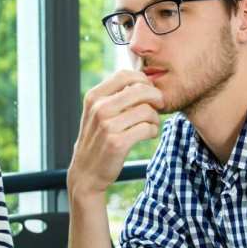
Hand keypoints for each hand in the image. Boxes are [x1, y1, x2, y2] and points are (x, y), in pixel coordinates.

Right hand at [67, 69, 162, 200]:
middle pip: (140, 90)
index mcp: (94, 97)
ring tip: (152, 124)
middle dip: (156, 96)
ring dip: (155, 117)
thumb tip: (142, 81)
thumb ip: (114, 97)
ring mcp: (107, 126)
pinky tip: (150, 134)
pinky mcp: (117, 143)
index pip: (125, 75)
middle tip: (160, 105)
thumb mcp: (97, 114)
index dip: (143, 80)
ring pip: (146, 110)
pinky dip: (153, 131)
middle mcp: (99, 109)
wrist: (86, 172)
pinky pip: (147, 128)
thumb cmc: (97, 140)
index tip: (149, 90)